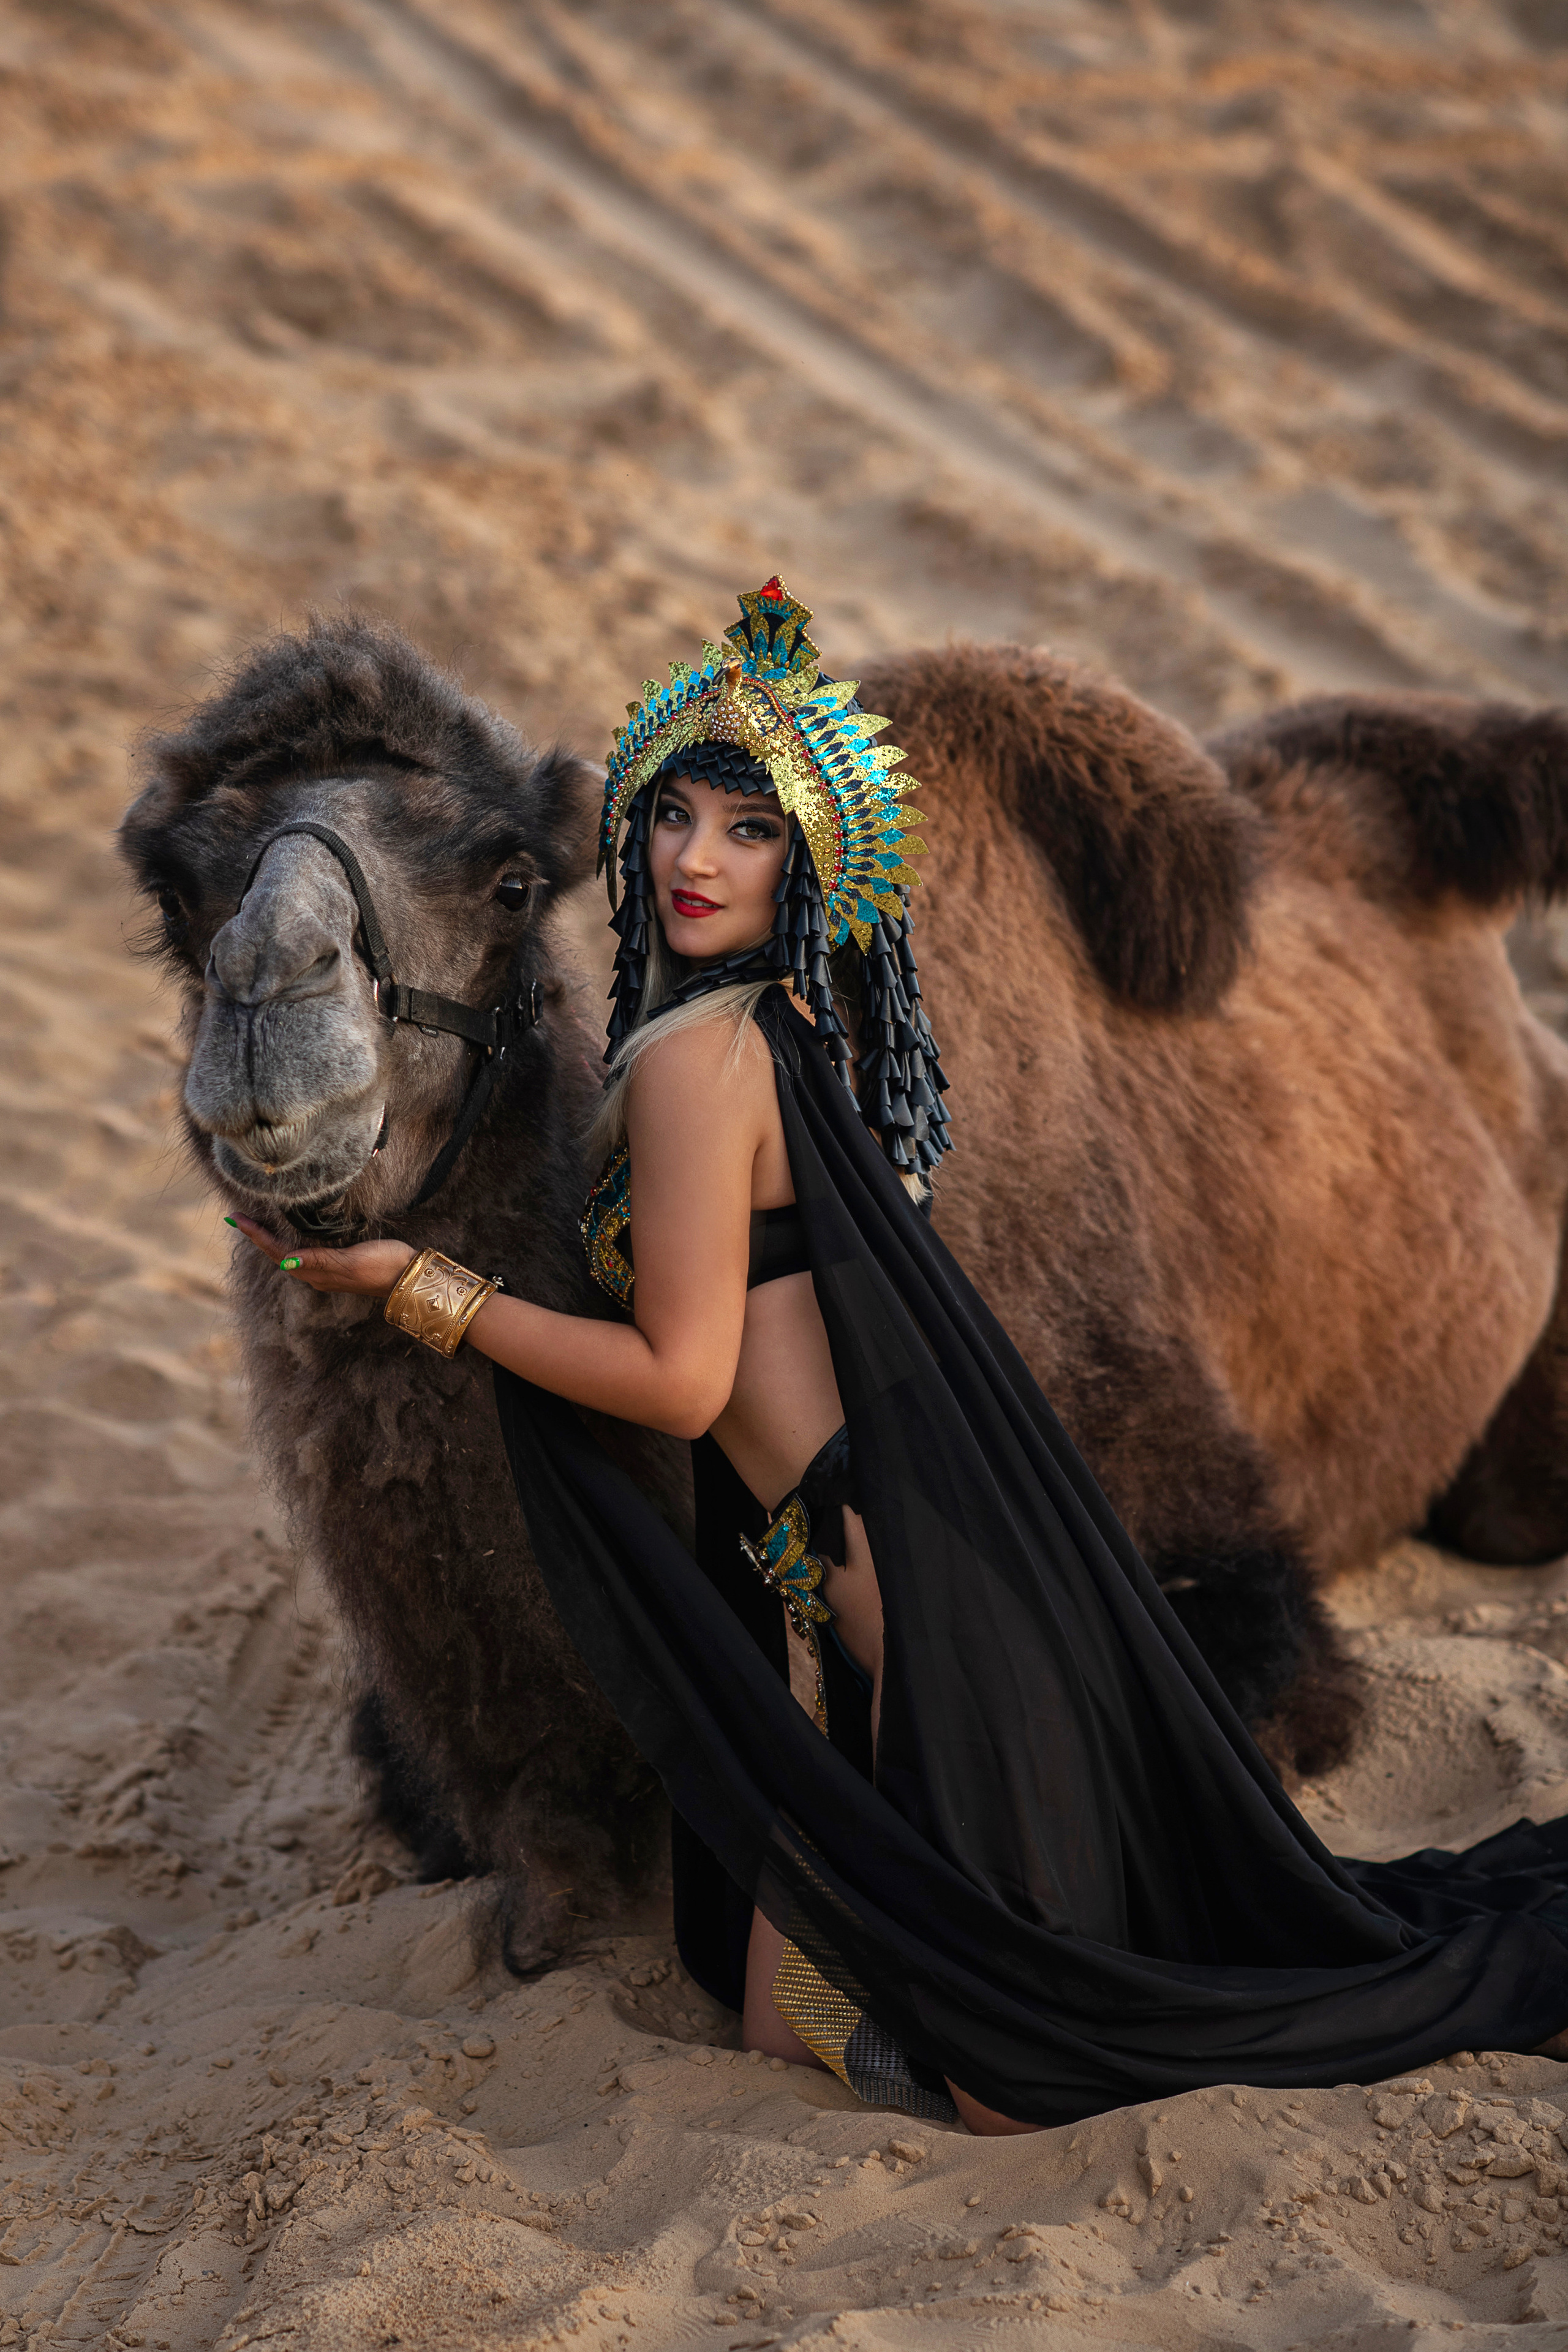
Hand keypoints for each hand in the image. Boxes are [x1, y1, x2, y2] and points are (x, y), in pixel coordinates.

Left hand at [228, 1213, 415, 1297]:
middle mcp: (316, 1274)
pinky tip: (289, 1235)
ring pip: (289, 1254)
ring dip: (270, 1241)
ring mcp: (327, 1271)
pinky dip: (288, 1242)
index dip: (257, 1236)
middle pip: (278, 1254)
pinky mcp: (338, 1264)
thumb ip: (320, 1261)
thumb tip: (285, 1261)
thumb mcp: (351, 1261)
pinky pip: (303, 1253)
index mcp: (317, 1273)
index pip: (278, 1252)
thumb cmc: (383, 1265)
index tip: (237, 1219)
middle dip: (257, 1236)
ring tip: (255, 1225)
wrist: (408, 1277)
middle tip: (238, 1218)